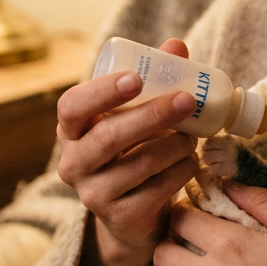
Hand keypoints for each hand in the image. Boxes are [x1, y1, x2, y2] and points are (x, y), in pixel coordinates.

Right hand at [57, 38, 200, 265]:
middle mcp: (73, 164)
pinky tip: (191, 161)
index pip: (72, 107)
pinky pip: (158, 190)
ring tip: (194, 135)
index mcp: (71, 130)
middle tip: (188, 100)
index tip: (136, 78)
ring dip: (176, 145)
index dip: (101, 91)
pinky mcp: (121, 219)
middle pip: (108, 137)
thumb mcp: (136, 114)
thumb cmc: (134, 150)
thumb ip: (154, 79)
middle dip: (152, 115)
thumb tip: (176, 46)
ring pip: (140, 164)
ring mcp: (94, 195)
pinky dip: (182, 170)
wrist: (133, 216)